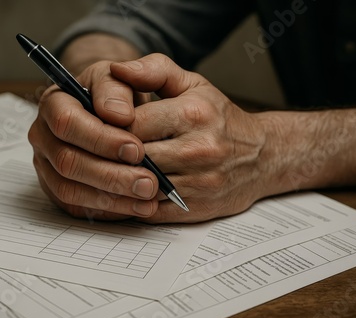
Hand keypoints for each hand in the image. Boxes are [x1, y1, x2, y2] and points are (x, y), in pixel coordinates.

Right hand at [29, 60, 157, 220]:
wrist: (114, 112)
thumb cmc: (119, 95)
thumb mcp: (125, 77)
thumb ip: (123, 83)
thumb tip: (118, 113)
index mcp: (55, 102)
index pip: (67, 122)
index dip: (101, 138)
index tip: (137, 149)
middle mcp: (45, 135)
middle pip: (68, 161)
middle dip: (111, 174)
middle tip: (149, 182)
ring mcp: (47, 165)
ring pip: (70, 189)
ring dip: (112, 197)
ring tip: (148, 198)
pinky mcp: (58, 189)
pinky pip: (78, 207)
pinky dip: (109, 210)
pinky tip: (137, 208)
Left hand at [110, 54, 270, 222]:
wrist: (263, 156)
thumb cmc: (220, 118)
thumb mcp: (193, 84)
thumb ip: (154, 71)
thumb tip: (116, 68)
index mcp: (193, 114)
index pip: (130, 121)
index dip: (106, 125)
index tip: (97, 126)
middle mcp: (197, 150)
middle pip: (131, 155)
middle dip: (108, 153)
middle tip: (93, 150)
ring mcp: (198, 183)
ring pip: (138, 186)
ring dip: (116, 180)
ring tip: (103, 170)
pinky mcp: (196, 209)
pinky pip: (151, 211)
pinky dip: (132, 203)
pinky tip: (123, 191)